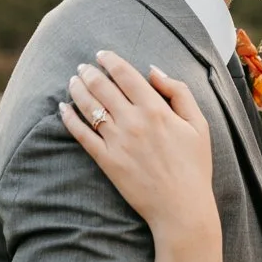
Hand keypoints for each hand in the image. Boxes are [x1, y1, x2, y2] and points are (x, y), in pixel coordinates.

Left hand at [61, 51, 215, 236]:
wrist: (181, 207)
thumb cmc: (194, 165)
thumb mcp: (198, 124)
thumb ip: (178, 92)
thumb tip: (153, 71)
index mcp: (156, 109)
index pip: (125, 75)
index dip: (110, 60)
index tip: (101, 54)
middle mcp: (133, 121)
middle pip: (102, 87)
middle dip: (89, 72)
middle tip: (82, 66)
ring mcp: (117, 141)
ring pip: (89, 107)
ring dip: (77, 90)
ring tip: (72, 81)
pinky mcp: (106, 161)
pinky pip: (81, 135)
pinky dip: (69, 119)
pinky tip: (63, 109)